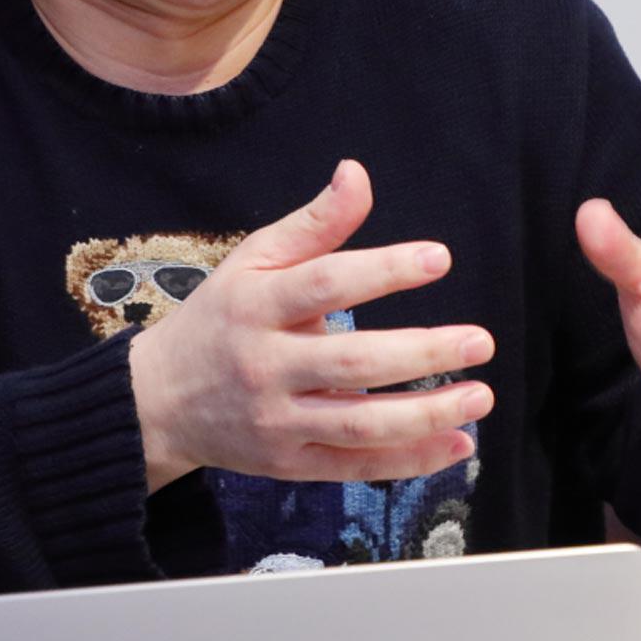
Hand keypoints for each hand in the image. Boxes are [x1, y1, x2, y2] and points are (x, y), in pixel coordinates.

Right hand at [129, 160, 494, 490]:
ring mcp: (278, 422)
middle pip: (352, 362)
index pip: (325, 284)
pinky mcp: (290, 465)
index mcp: (256, 307)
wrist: (158, 402)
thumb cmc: (222, 318)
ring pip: (360, 424)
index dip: (384, 269)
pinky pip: (356, 467)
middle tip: (480, 340)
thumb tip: (357, 173)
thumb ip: (313, 224)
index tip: (440, 257)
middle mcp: (266, 367)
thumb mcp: (253, 262)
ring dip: (428, 414)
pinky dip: (410, 460)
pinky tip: (458, 443)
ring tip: (481, 396)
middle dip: (422, 353)